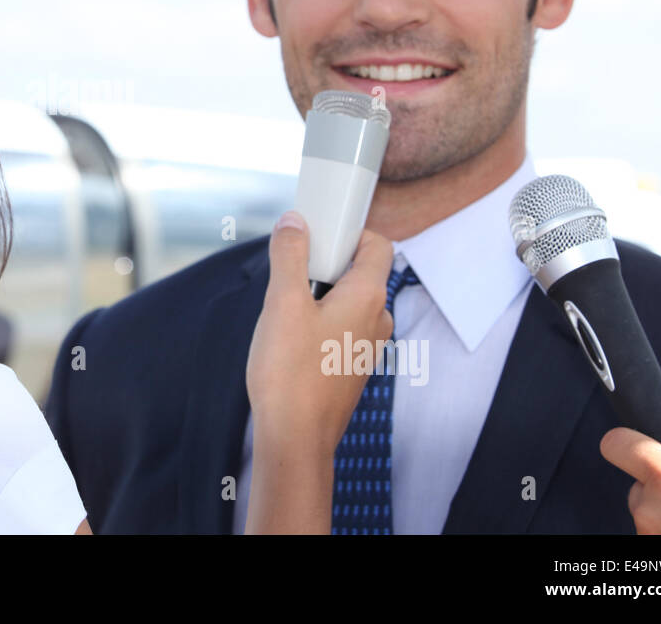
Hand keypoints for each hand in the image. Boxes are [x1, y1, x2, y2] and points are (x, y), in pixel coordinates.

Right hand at [244, 211, 393, 532]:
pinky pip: (341, 327)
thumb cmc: (291, 375)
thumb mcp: (282, 303)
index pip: (378, 244)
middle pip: (359, 271)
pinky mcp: (352, 367)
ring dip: (319, 295)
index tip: (317, 233)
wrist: (295, 439)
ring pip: (348, 301)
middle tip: (291, 274)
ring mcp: (367, 346)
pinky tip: (290, 339)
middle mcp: (376, 320)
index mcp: (368, 297)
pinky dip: (319, 321)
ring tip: (285, 311)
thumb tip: (294, 222)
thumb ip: (290, 256)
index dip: (349, 231)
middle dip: (325, 264)